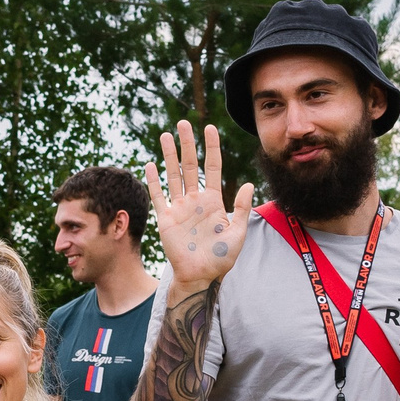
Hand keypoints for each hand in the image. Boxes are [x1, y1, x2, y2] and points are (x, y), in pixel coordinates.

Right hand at [146, 123, 256, 287]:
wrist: (202, 276)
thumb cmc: (222, 258)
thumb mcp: (238, 232)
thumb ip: (241, 208)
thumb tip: (248, 184)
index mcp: (213, 201)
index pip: (212, 167)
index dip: (211, 148)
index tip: (210, 128)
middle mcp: (195, 200)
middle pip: (190, 165)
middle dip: (187, 144)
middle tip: (183, 123)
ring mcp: (179, 208)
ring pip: (173, 175)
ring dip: (168, 155)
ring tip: (165, 135)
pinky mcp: (165, 219)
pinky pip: (158, 196)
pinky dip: (154, 180)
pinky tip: (150, 164)